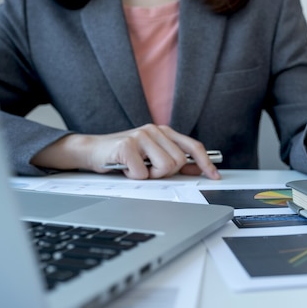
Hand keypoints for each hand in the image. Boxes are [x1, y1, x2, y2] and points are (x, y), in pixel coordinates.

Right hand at [31, 124, 220, 179]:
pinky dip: (133, 177)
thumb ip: (174, 160)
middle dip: (165, 173)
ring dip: (150, 175)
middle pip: (178, 162)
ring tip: (137, 169)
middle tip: (148, 170)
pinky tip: (125, 168)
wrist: (92, 150)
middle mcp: (154, 130)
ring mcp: (140, 136)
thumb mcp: (152, 155)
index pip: (192, 146)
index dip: (205, 163)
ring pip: (164, 167)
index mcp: (163, 131)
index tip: (214, 176)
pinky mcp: (126, 146)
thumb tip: (197, 170)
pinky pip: (142, 174)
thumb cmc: (124, 155)